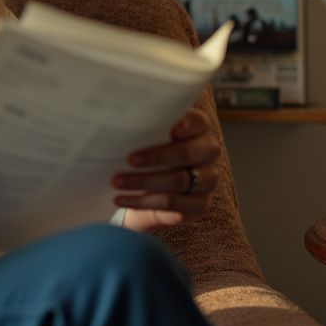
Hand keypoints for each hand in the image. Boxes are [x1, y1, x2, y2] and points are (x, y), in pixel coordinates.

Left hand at [111, 107, 219, 232]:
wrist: (152, 187)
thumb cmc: (148, 149)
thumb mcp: (148, 135)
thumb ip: (144, 126)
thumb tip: (119, 120)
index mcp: (198, 129)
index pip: (199, 122)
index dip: (188, 124)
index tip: (172, 129)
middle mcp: (208, 153)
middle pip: (186, 153)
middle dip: (156, 157)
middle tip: (129, 159)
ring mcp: (207, 181)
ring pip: (178, 181)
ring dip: (144, 181)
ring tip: (117, 181)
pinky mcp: (199, 205)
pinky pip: (171, 205)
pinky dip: (142, 203)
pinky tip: (121, 199)